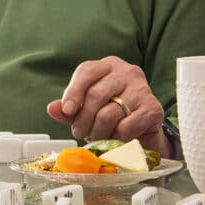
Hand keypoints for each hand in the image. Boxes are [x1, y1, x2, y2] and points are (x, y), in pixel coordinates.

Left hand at [47, 57, 165, 150]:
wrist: (143, 131)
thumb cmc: (112, 114)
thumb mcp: (87, 109)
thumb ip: (69, 109)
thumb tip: (52, 108)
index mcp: (108, 66)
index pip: (86, 71)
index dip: (73, 92)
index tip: (67, 111)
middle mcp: (127, 72)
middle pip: (95, 95)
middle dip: (83, 120)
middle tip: (80, 133)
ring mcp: (142, 89)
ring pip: (108, 114)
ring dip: (97, 132)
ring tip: (97, 137)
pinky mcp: (153, 109)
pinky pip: (125, 127)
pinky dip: (117, 138)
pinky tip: (117, 138)